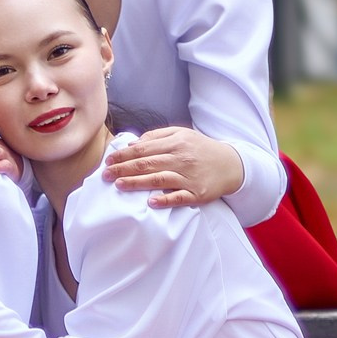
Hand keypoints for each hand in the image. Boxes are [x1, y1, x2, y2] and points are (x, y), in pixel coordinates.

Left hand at [107, 128, 243, 207]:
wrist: (231, 164)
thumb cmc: (200, 149)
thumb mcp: (181, 135)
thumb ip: (156, 136)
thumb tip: (132, 144)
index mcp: (175, 143)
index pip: (142, 149)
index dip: (123, 155)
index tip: (108, 161)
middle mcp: (181, 158)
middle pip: (147, 164)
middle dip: (123, 169)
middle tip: (105, 175)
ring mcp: (189, 177)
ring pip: (159, 179)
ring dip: (137, 182)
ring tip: (119, 185)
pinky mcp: (197, 193)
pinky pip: (179, 197)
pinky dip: (165, 200)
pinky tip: (151, 202)